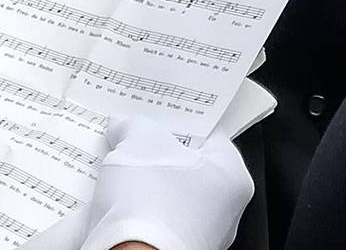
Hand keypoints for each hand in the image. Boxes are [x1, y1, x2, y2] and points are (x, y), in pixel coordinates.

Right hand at [22, 114, 255, 249]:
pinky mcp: (168, 248)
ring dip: (140, 179)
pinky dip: (133, 207)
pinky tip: (112, 196)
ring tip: (115, 164)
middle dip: (154, 149)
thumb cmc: (150, 203)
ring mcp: (196, 233)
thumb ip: (135, 126)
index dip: (178, 119)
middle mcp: (222, 210)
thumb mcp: (141, 142)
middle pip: (184, 165)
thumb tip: (124, 126)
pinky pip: (150, 218)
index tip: (156, 110)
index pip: (208, 135)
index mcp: (232, 177)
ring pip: (164, 193)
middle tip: (130, 133)